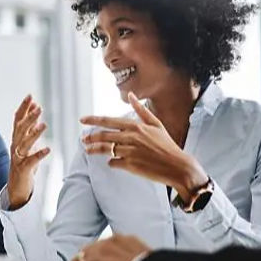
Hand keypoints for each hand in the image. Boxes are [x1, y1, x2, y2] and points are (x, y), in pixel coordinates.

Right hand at [7, 95, 50, 208]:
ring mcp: (18, 158)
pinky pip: (31, 161)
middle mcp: (15, 146)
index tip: (30, 96)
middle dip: (29, 117)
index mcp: (17, 139)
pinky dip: (39, 154)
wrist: (16, 187)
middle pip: (20, 129)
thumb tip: (36, 112)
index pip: (18, 120)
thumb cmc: (23, 164)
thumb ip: (30, 129)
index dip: (24, 108)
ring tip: (44, 124)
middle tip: (39, 107)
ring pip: (25, 143)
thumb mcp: (27, 144)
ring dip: (34, 133)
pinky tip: (48, 149)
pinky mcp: (23, 169)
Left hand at [80, 91, 207, 201]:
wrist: (178, 166)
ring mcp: (130, 151)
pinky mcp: (130, 165)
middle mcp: (131, 137)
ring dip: (94, 149)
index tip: (82, 120)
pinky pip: (114, 162)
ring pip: (105, 149)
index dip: (93, 120)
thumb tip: (131, 95)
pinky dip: (111, 162)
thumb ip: (141, 110)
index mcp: (136, 126)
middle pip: (104, 135)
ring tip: (88, 150)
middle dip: (90, 137)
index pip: (109, 121)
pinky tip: (111, 162)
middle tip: (83, 139)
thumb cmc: (167, 145)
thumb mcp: (156, 124)